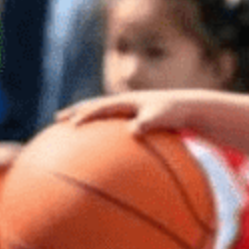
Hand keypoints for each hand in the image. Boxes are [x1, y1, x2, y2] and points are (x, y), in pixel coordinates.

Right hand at [55, 92, 191, 134]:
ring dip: (87, 119)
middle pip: (96, 106)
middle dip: (77, 112)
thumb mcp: (162, 117)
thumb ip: (147, 123)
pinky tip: (101, 146)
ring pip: (103, 114)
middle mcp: (125, 103)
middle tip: (58, 119)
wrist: (190, 107)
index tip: (71, 125)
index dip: (86, 115)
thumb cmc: (177, 113)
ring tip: (72, 128)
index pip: (101, 107)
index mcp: (128, 101)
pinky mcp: (135, 119)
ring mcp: (129, 110)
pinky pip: (114, 124)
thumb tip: (133, 131)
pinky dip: (103, 131)